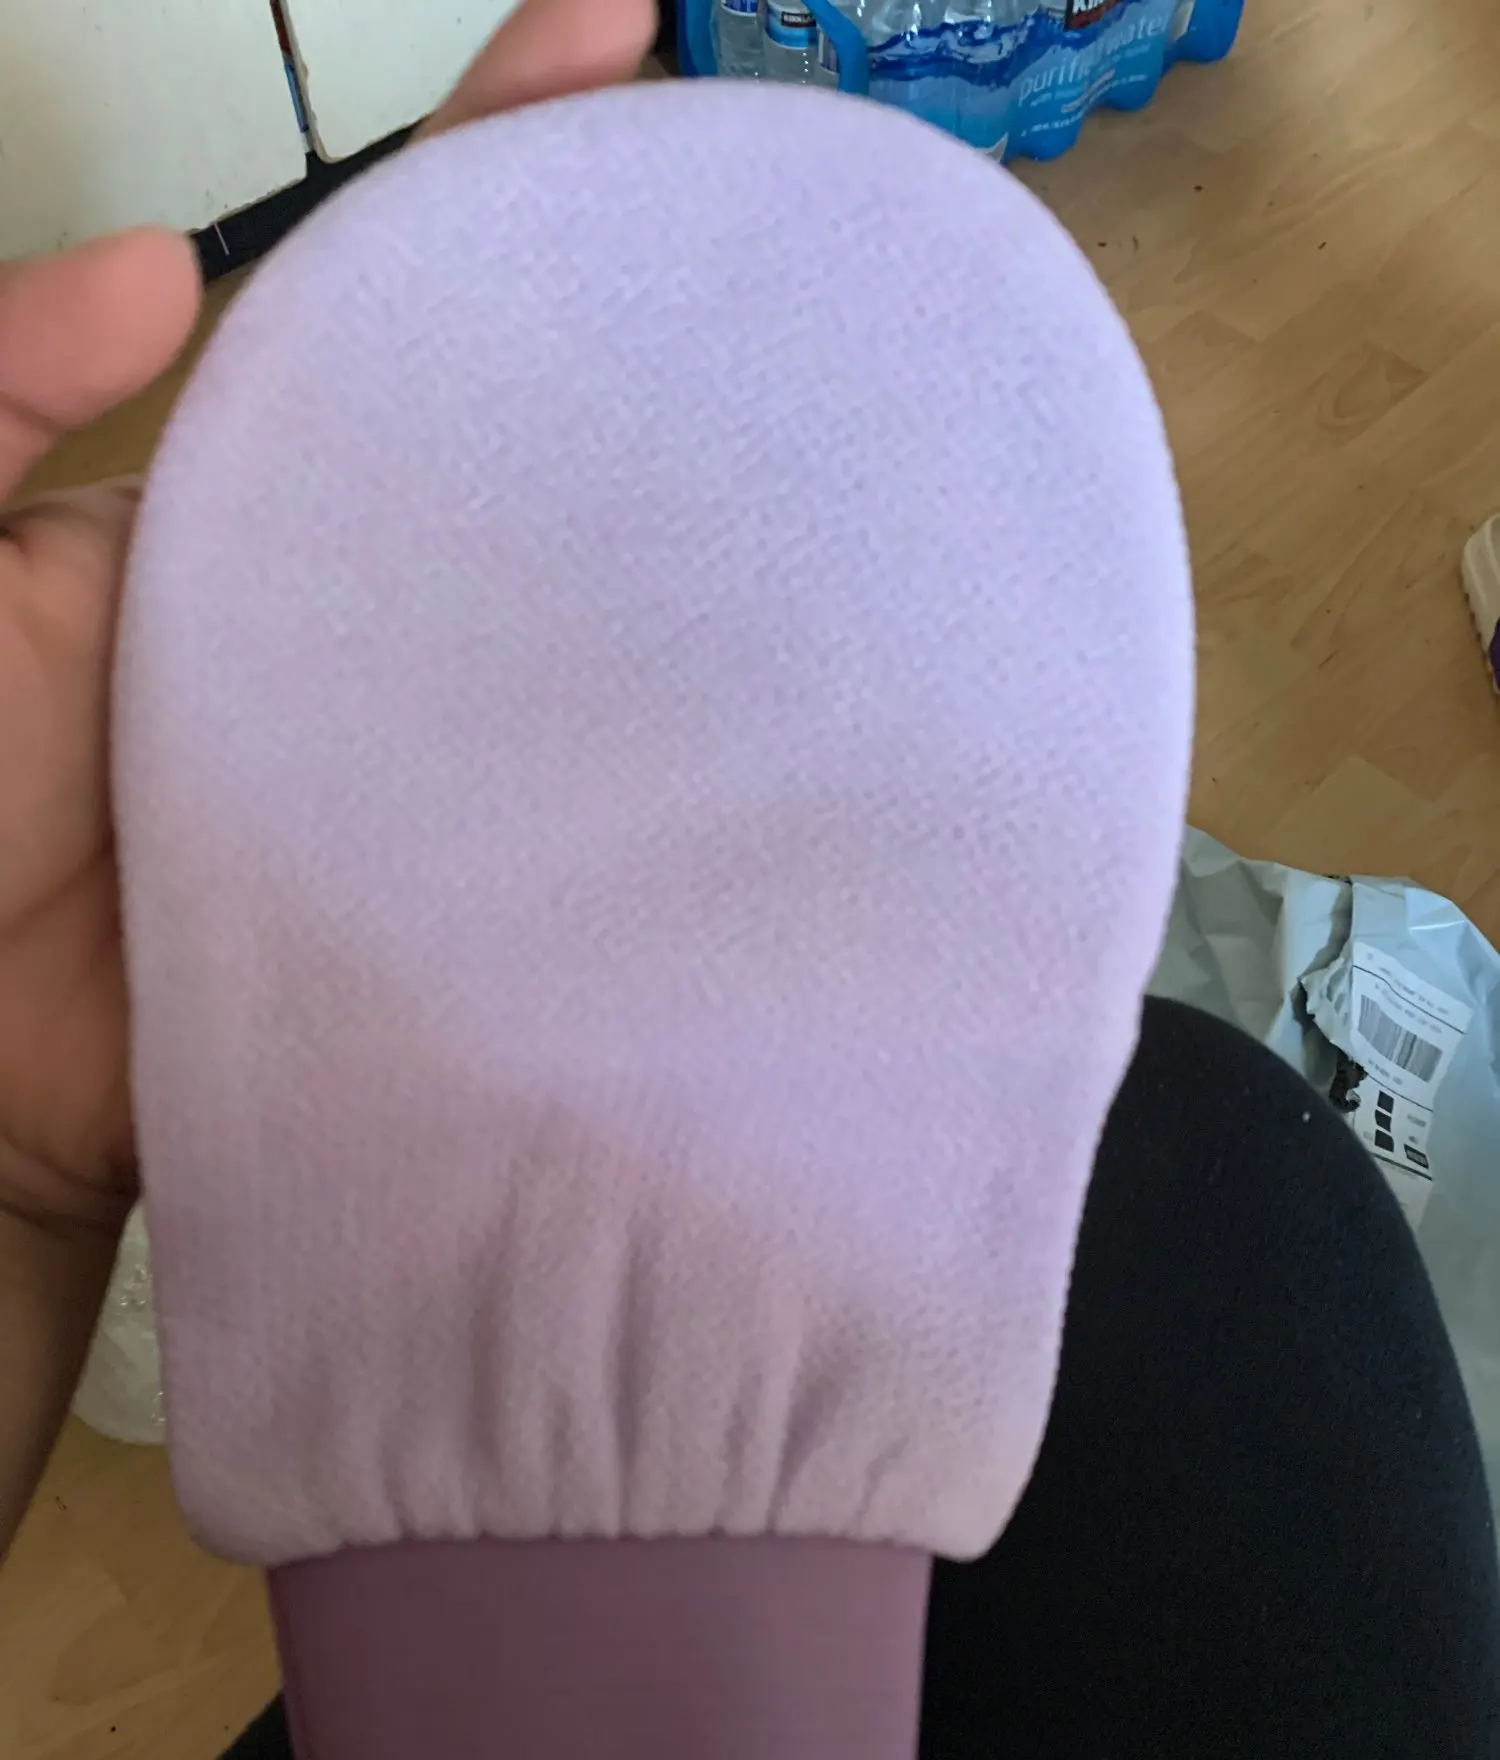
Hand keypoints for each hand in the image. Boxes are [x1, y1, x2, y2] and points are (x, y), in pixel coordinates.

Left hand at [0, 0, 655, 1551]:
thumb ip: (6, 395)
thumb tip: (172, 269)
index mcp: (241, 506)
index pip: (377, 295)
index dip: (489, 157)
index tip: (617, 39)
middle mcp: (354, 603)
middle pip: (510, 433)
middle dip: (634, 317)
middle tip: (782, 226)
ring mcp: (421, 735)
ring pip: (562, 600)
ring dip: (675, 519)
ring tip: (828, 420)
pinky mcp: (465, 867)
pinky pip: (569, 780)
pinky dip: (654, 729)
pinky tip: (766, 682)